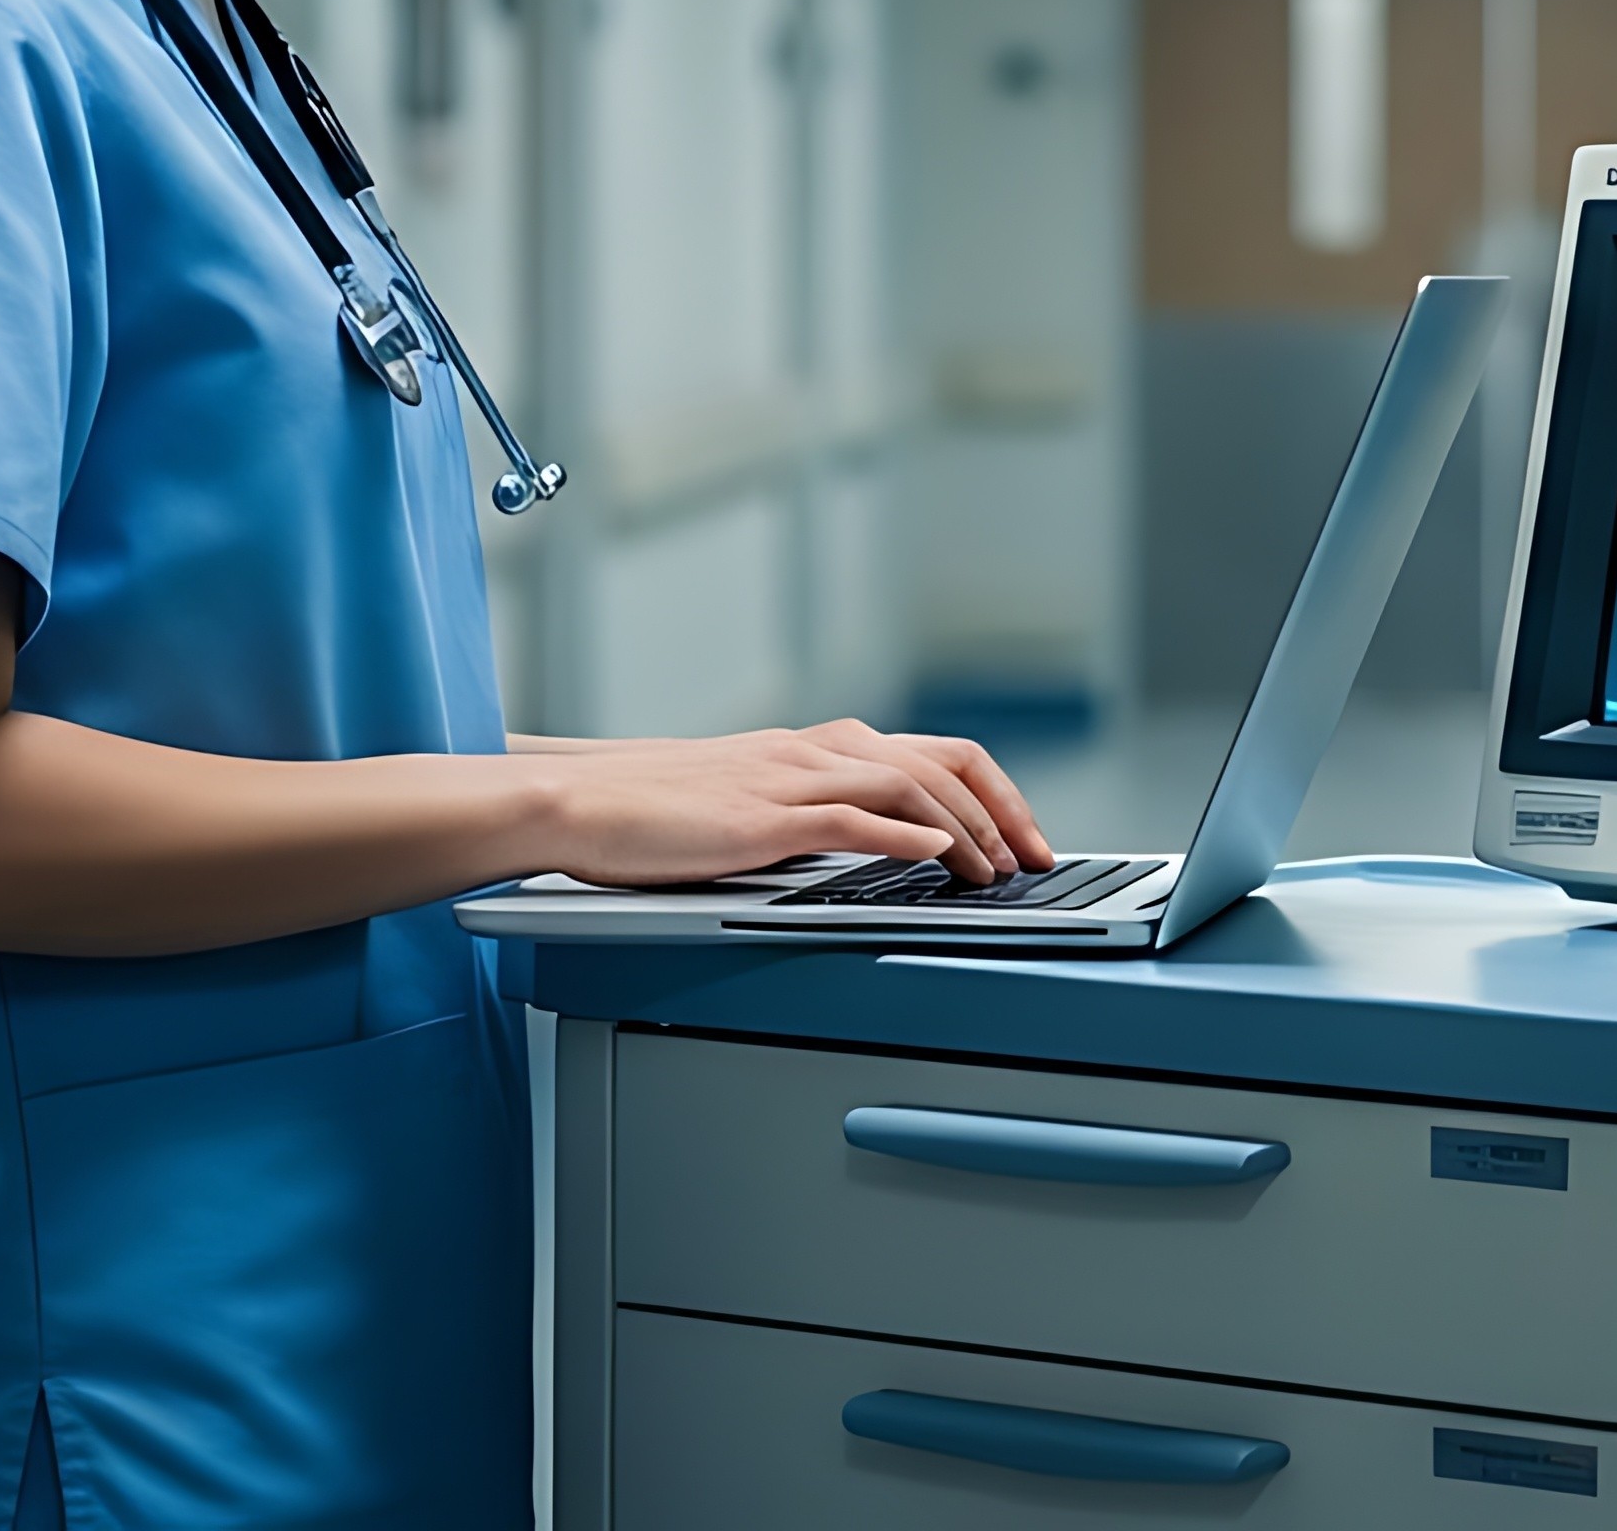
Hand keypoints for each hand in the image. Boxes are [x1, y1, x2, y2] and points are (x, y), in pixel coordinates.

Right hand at [536, 719, 1055, 887]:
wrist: (580, 801)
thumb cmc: (651, 812)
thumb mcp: (747, 803)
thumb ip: (807, 813)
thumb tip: (868, 844)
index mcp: (815, 746)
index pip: (934, 754)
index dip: (991, 794)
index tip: (1022, 837)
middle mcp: (814, 750)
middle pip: (944, 760)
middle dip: (1004, 810)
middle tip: (1036, 859)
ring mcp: (790, 778)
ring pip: (910, 784)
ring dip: (966, 830)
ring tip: (995, 870)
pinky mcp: (762, 817)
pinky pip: (851, 817)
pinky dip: (903, 833)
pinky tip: (934, 854)